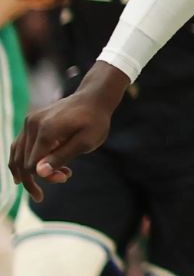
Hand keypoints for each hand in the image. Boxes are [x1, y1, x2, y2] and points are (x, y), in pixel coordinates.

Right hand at [9, 63, 127, 199]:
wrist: (94, 97)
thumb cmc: (95, 121)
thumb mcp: (86, 141)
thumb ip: (62, 156)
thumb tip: (38, 173)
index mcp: (46, 130)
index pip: (32, 166)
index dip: (45, 177)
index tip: (66, 176)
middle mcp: (32, 124)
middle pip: (23, 162)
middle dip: (41, 175)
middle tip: (64, 176)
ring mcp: (29, 121)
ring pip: (17, 155)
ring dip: (32, 169)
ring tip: (56, 172)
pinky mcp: (30, 121)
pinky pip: (19, 146)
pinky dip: (27, 159)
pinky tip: (40, 167)